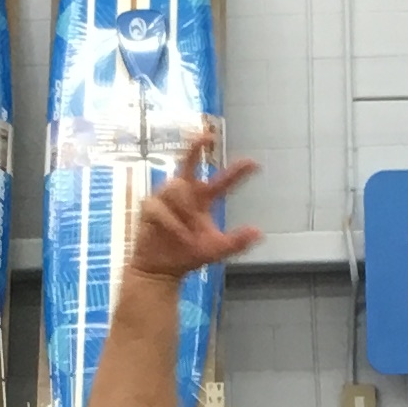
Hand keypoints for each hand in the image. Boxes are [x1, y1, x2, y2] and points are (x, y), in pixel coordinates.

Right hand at [128, 125, 263, 282]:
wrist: (160, 269)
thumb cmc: (187, 255)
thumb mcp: (216, 250)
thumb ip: (236, 242)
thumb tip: (258, 233)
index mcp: (203, 199)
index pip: (221, 181)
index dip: (236, 172)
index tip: (254, 163)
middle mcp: (184, 192)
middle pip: (188, 164)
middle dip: (194, 147)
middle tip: (206, 137)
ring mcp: (165, 198)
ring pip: (175, 187)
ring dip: (183, 208)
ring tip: (187, 232)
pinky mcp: (149, 207)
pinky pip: (160, 208)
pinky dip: (170, 222)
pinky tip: (177, 234)